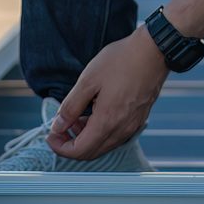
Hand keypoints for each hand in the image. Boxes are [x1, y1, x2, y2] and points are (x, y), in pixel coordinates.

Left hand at [49, 30, 167, 161]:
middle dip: (71, 145)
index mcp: (107, 122)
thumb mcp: (88, 80)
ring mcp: (132, 126)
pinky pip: (114, 136)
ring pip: (103, 145)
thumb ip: (71, 106)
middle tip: (59, 128)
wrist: (153, 51)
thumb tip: (58, 126)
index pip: (80, 151)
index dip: (60, 147)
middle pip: (91, 153)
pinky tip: (93, 114)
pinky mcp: (138, 120)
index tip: (50, 135)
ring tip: (75, 117)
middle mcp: (122, 130)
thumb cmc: (122, 61)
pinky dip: (99, 132)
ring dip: (85, 138)